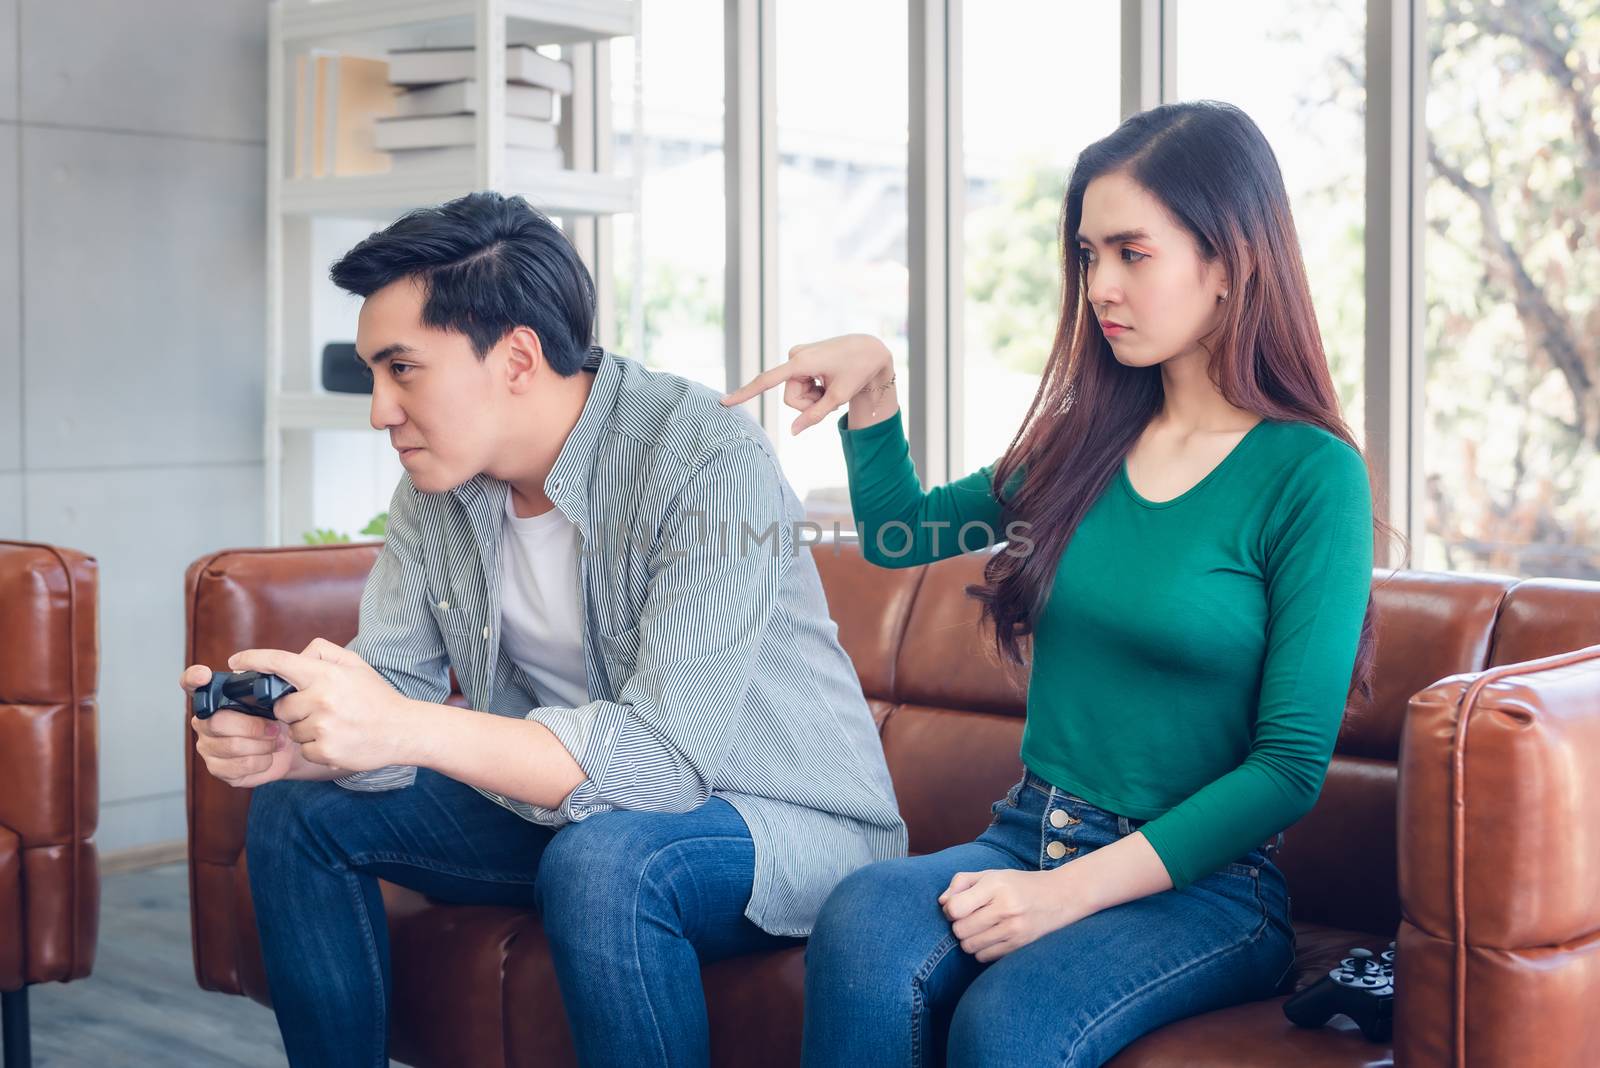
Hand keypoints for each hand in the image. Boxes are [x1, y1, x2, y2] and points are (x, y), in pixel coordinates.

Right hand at [183, 663, 294, 788]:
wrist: (286, 749)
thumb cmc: (276, 719)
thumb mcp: (275, 699)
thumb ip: (267, 685)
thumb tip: (272, 676)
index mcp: (215, 698)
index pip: (192, 683)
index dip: (193, 678)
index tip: (203, 675)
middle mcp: (204, 721)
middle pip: (218, 722)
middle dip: (253, 727)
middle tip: (275, 728)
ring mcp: (208, 746)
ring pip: (232, 746)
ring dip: (263, 745)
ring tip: (276, 742)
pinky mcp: (217, 768)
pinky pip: (239, 766)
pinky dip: (262, 761)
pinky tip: (268, 756)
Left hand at [226, 638, 416, 772]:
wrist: (403, 730)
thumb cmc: (377, 697)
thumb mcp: (355, 664)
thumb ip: (323, 653)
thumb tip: (295, 656)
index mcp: (326, 675)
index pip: (280, 662)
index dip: (253, 659)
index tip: (236, 661)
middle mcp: (322, 700)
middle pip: (282, 707)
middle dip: (293, 709)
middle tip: (320, 709)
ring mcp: (323, 728)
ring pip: (292, 731)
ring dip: (306, 730)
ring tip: (335, 726)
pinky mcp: (326, 752)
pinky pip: (304, 750)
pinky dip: (316, 748)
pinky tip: (338, 741)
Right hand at [719, 333, 894, 434]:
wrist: (870, 349)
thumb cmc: (857, 371)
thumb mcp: (838, 397)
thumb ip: (814, 416)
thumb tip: (793, 432)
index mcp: (801, 363)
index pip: (766, 381)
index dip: (744, 393)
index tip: (724, 402)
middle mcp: (795, 356)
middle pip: (790, 397)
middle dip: (809, 404)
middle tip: (831, 396)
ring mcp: (797, 356)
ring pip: (794, 393)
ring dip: (814, 397)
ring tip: (831, 386)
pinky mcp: (801, 358)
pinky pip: (800, 384)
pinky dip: (814, 389)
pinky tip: (829, 379)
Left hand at [938, 867, 1095, 962]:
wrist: (1060, 897)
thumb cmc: (1019, 884)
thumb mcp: (991, 874)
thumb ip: (961, 883)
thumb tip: (942, 903)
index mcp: (996, 885)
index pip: (955, 908)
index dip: (950, 910)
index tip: (958, 907)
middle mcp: (1005, 908)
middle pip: (960, 930)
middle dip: (958, 926)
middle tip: (969, 919)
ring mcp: (1014, 929)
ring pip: (969, 947)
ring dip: (969, 940)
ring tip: (980, 929)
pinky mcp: (1020, 946)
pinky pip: (984, 957)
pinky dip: (981, 950)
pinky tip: (991, 938)